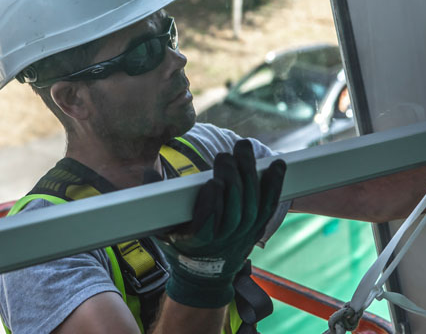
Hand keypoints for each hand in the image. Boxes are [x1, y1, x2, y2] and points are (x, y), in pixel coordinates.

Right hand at [156, 140, 284, 307]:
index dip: (212, 203)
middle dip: (232, 181)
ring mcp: (244, 235)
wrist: (206, 275)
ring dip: (250, 176)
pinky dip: (274, 185)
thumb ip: (153, 200)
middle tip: (224, 157)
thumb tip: (148, 173)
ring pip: (253, 206)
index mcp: (198, 241)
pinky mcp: (257, 228)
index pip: (208, 222)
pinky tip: (276, 165)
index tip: (211, 183)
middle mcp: (225, 240)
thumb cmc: (181, 247)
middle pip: (235, 210)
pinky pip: (269, 206)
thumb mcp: (161, 229)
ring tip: (243, 149)